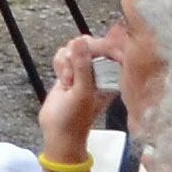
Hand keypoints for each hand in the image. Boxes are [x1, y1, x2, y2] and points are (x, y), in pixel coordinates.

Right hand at [39, 33, 111, 157]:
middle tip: (73, 75)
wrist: (58, 132)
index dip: (98, 45)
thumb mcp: (81, 92)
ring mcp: (85, 69)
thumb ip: (82, 65)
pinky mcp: (70, 70)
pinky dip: (59, 63)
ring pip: (74, 47)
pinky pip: (64, 54)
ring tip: (67, 81)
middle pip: (89, 43)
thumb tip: (80, 40)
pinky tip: (61, 78)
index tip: (85, 51)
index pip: (110, 48)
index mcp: (112, 75)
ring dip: (66, 61)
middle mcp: (100, 70)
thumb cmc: (74, 118)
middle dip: (77, 55)